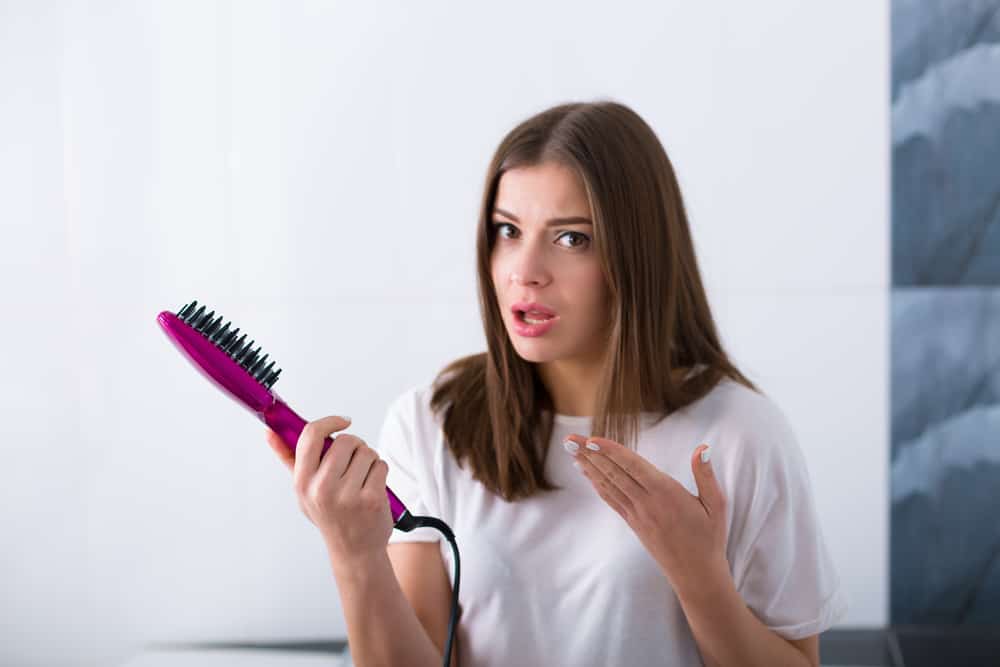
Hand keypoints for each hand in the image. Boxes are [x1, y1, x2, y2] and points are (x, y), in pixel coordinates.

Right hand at [265, 416, 392, 568]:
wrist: (355, 551)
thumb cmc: (329, 515)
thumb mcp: (304, 491)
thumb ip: (289, 458)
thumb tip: (270, 432)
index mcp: (302, 482)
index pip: (311, 435)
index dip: (329, 422)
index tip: (343, 421)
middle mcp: (322, 489)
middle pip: (346, 440)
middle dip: (355, 445)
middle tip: (354, 461)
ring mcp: (348, 496)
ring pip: (367, 451)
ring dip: (369, 459)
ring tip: (362, 477)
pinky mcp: (371, 500)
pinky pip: (381, 465)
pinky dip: (380, 471)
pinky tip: (373, 487)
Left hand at [564, 434, 728, 596]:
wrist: (696, 575)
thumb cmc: (709, 537)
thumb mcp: (715, 505)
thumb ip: (706, 475)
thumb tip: (703, 447)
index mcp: (666, 493)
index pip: (632, 466)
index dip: (611, 451)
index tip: (591, 439)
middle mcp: (646, 502)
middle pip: (613, 472)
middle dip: (589, 454)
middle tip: (569, 438)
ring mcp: (637, 514)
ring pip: (608, 485)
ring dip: (588, 466)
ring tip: (570, 451)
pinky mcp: (633, 523)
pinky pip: (611, 500)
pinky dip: (597, 484)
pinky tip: (586, 472)